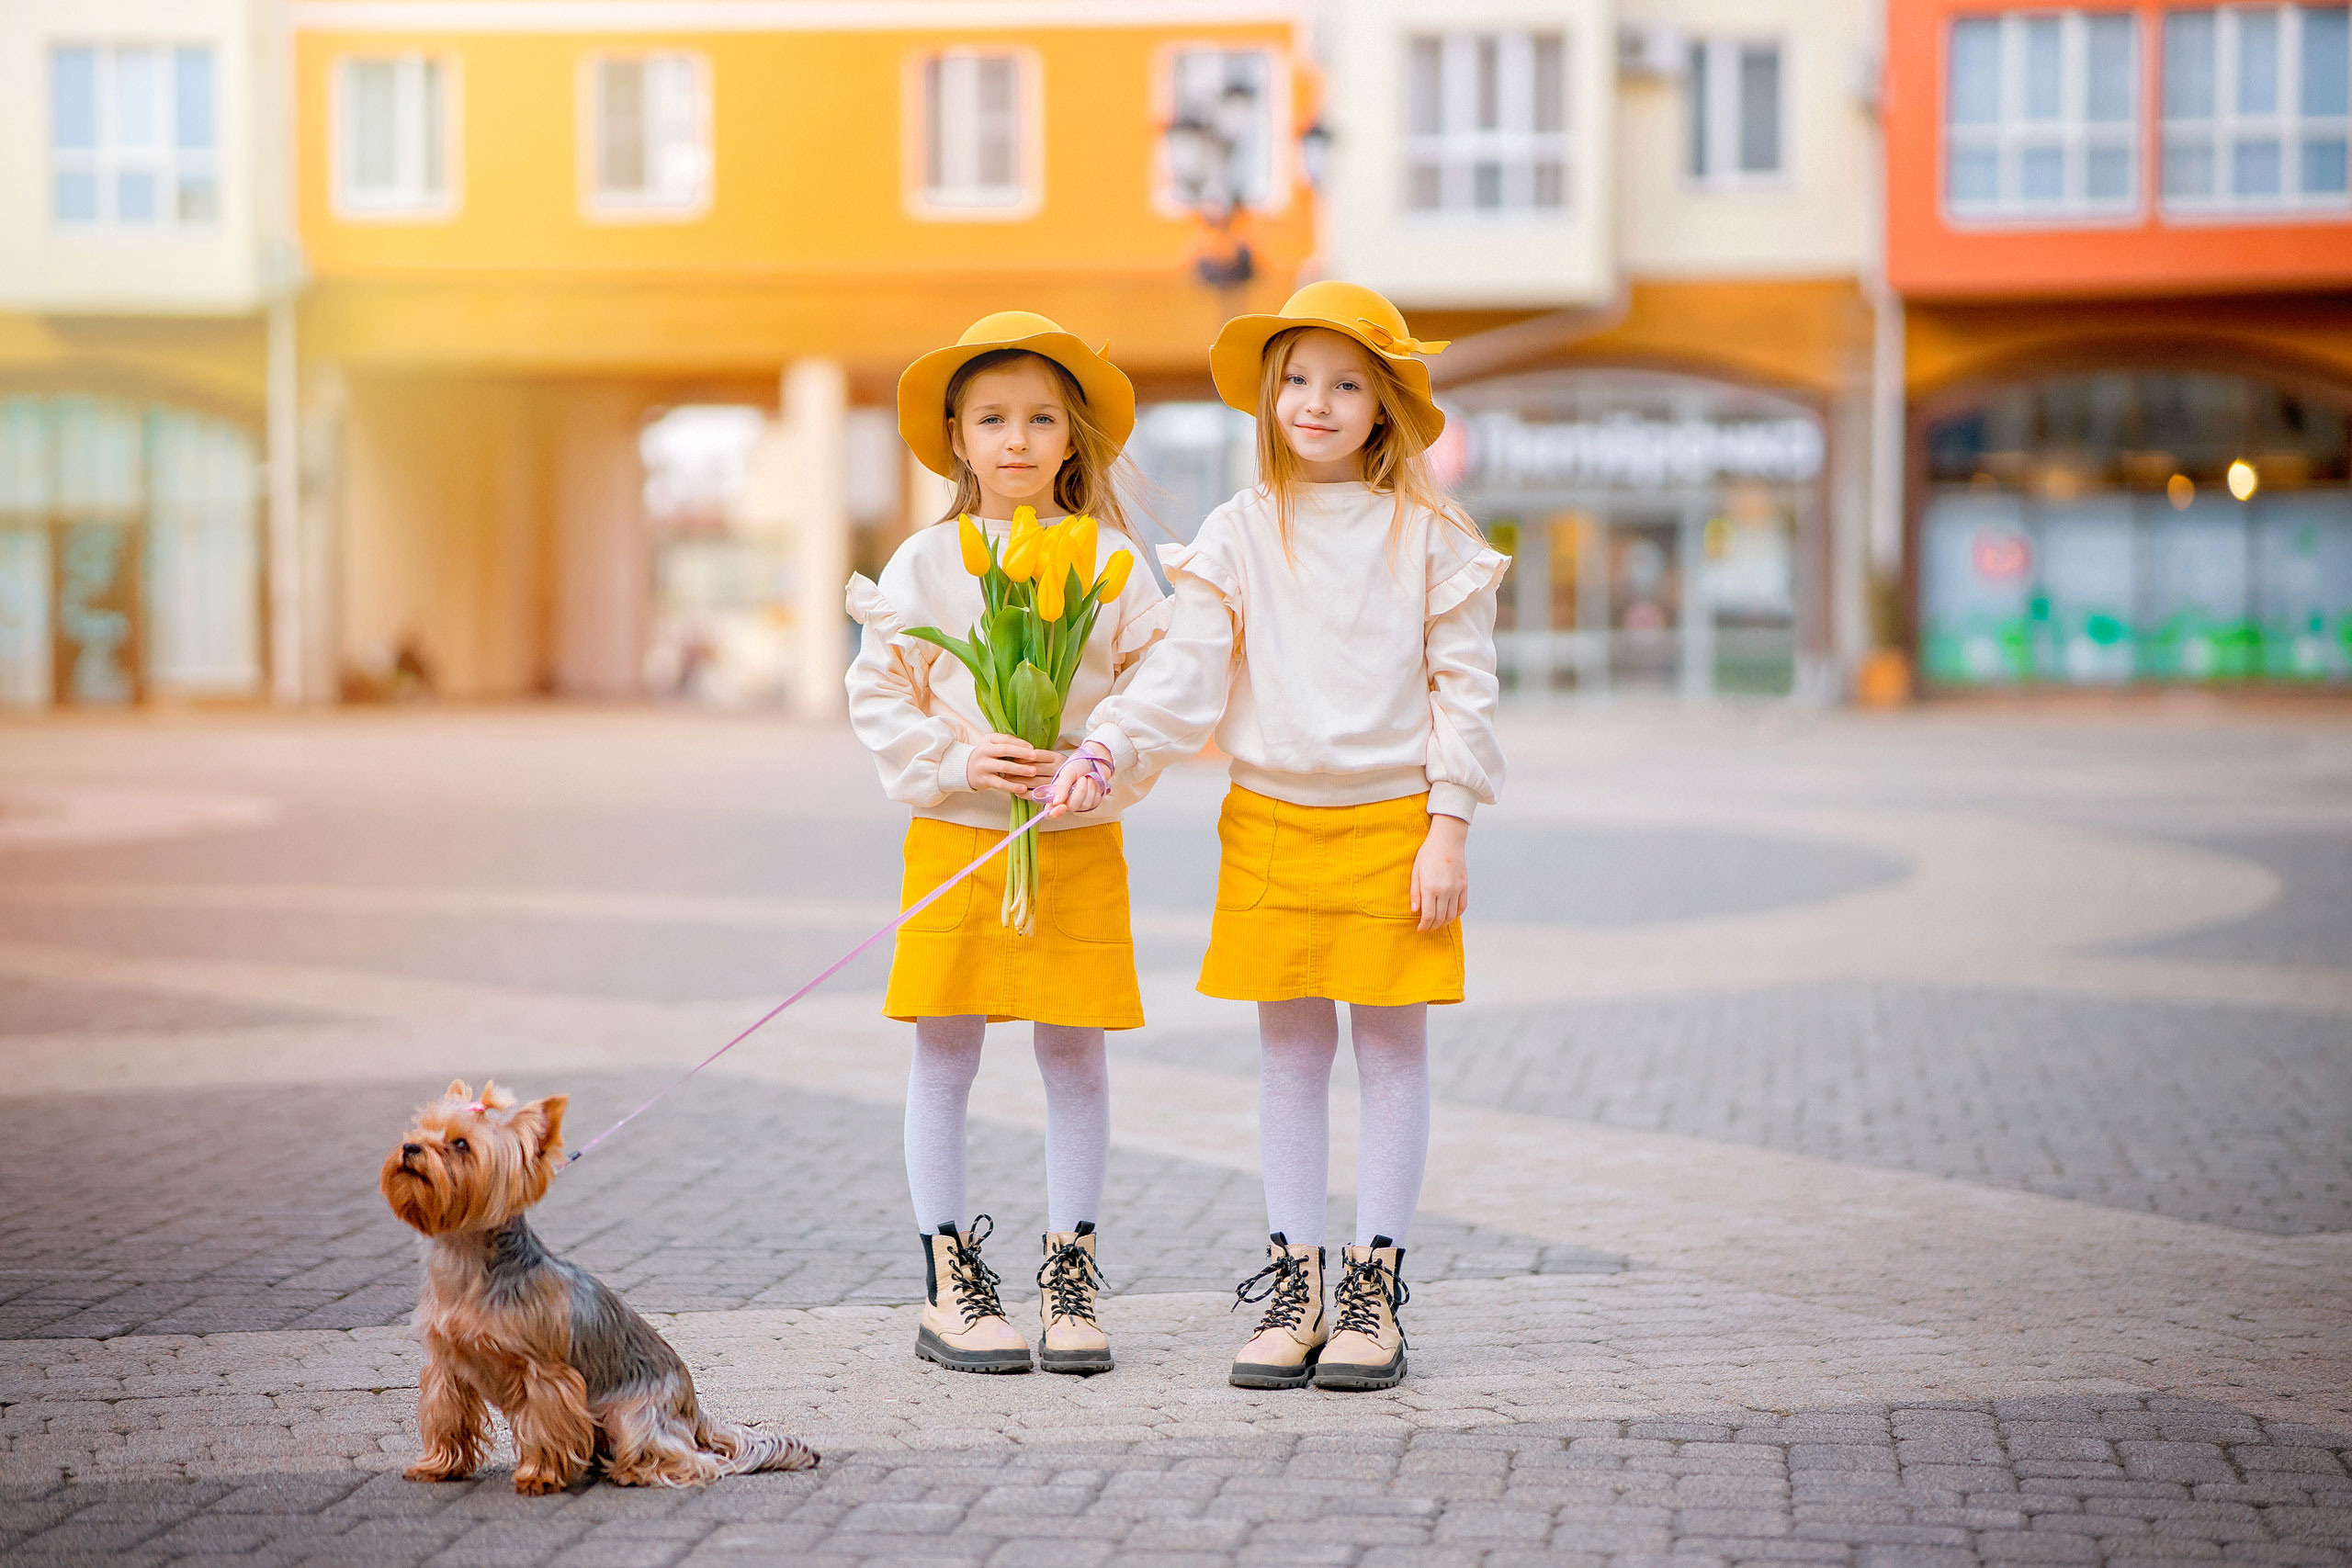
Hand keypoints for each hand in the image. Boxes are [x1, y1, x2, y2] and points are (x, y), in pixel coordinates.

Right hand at [966, 733, 1053, 794]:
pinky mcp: (983, 779)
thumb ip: (1008, 744)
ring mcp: (983, 765)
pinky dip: (1012, 786)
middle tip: (1035, 757)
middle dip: (1021, 753)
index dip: (1020, 743)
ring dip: (1020, 769)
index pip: (1006, 739)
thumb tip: (1030, 749)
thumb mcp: (993, 746)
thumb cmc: (988, 756)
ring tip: (1033, 772)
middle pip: (1005, 750)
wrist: (966, 769)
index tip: (1032, 748)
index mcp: (988, 740)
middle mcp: (984, 751)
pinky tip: (1023, 788)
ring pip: (1003, 766)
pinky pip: (1000, 783)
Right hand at [1043, 742, 1113, 816]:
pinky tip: (1094, 783)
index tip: (1062, 806)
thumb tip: (1056, 802)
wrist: (1095, 760)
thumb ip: (1061, 787)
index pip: (1050, 812)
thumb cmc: (1078, 765)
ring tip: (1088, 778)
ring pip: (1085, 805)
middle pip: (1071, 807)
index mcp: (1056, 795)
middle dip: (1079, 792)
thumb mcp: (1067, 772)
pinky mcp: (1092, 803)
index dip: (1054, 813)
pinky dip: (1095, 791)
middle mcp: (1067, 801)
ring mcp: (1080, 803)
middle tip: (1082, 779)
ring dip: (1089, 789)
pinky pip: (1095, 802)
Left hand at [1410, 813, 1468, 931]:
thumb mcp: (1416, 872)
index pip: (1428, 915)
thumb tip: (1415, 911)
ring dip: (1444, 923)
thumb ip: (1415, 893)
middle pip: (1440, 918)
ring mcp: (1456, 888)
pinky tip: (1449, 916)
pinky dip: (1456, 914)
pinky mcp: (1464, 886)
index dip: (1424, 925)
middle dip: (1433, 926)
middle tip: (1427, 928)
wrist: (1447, 840)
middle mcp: (1445, 890)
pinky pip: (1462, 906)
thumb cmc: (1427, 854)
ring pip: (1452, 915)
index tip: (1420, 929)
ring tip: (1437, 924)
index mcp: (1430, 887)